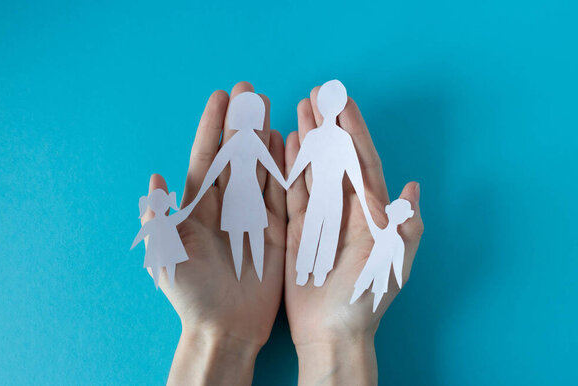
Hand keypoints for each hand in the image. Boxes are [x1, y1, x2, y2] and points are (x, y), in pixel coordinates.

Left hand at [141, 82, 285, 384]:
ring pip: (260, 167)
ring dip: (264, 137)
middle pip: (236, 155)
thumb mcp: (166, 256)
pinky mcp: (276, 230)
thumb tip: (153, 178)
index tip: (220, 97)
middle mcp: (226, 205)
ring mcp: (253, 215)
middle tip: (250, 90)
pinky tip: (288, 143)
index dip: (212, 127)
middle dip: (242, 121)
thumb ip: (159, 218)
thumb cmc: (190, 294)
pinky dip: (286, 168)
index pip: (206, 157)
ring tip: (271, 107)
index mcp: (198, 207)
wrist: (223, 327)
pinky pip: (283, 193)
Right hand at [284, 87, 423, 384]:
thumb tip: (414, 182)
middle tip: (318, 93)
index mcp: (373, 211)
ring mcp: (322, 217)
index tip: (344, 101)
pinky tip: (287, 145)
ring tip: (300, 109)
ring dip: (309, 139)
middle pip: (338, 157)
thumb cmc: (366, 299)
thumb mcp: (392, 261)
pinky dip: (291, 168)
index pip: (364, 161)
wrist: (333, 331)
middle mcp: (348, 208)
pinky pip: (294, 192)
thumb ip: (405, 223)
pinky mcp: (298, 229)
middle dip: (329, 125)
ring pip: (315, 169)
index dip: (355, 130)